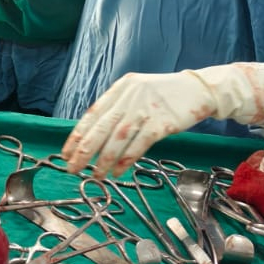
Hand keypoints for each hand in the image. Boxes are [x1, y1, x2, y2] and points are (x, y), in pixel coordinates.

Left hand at [62, 63, 263, 177]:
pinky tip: (117, 172)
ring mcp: (145, 109)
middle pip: (101, 128)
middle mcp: (130, 97)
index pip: (92, 114)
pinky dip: (126, 160)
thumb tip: (94, 135)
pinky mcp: (161, 123)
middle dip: (84, 151)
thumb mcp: (136, 92)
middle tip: (72, 168)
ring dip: (104, 160)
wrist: (197, 90)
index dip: (77, 135)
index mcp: (120, 88)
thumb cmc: (164, 95)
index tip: (66, 153)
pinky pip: (138, 145)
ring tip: (95, 175)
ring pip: (117, 139)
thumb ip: (118, 108)